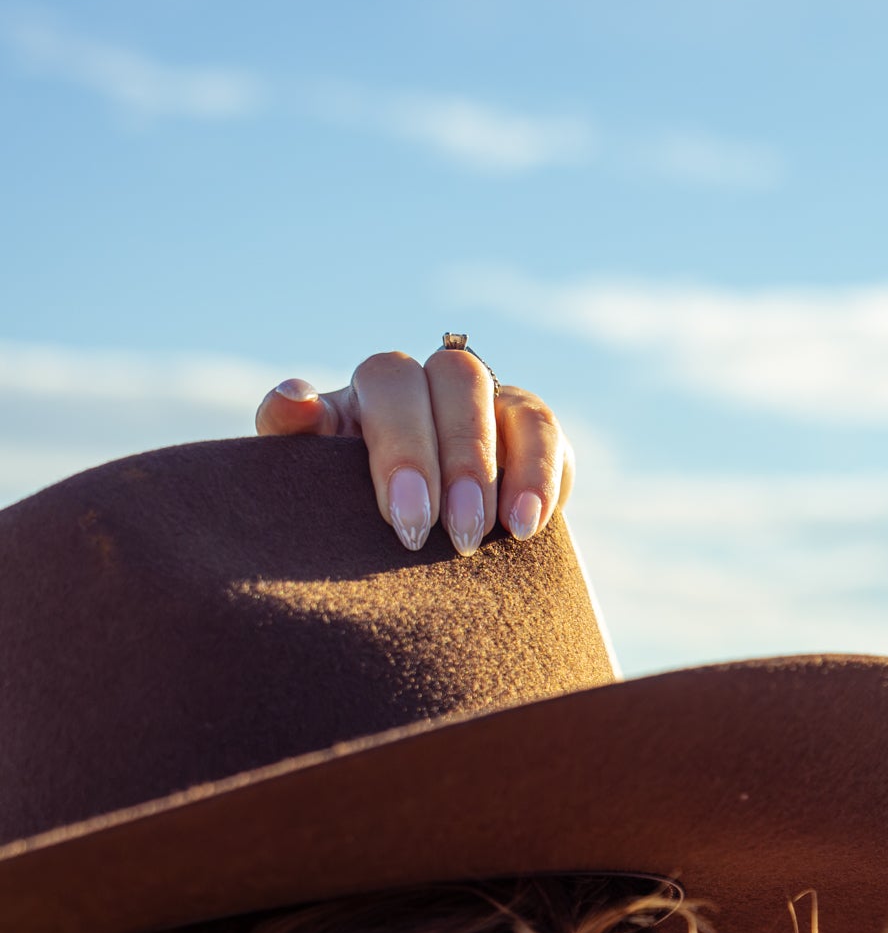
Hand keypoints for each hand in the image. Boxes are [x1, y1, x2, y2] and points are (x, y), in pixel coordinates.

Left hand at [255, 348, 572, 554]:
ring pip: (518, 406)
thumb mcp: (305, 478)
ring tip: (510, 532)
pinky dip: (547, 478)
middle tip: (455, 539)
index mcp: (376, 389)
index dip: (403, 444)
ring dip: (517, 469)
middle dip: (460, 461)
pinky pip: (552, 439)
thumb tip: (295, 402)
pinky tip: (532, 526)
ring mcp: (492, 406)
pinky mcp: (534, 438)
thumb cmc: (338, 510)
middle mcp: (436, 384)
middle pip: (459, 381)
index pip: (391, 380)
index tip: (405, 521)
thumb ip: (291, 439)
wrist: (393, 552)